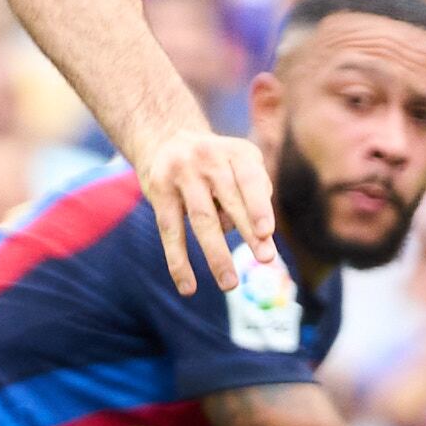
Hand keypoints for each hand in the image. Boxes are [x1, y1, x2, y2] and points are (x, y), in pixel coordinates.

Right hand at [129, 125, 279, 294]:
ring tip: (229, 284)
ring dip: (216, 254)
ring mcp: (182, 174)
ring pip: (202, 219)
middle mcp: (209, 158)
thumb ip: (255, 193)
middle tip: (265, 260)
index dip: (258, 205)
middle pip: (230, 200)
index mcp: (236, 152)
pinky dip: (179, 262)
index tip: (267, 233)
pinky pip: (170, 231)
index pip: (250, 179)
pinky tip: (188, 287)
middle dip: (247, 232)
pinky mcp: (158, 191)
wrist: (166, 138)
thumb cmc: (217, 163)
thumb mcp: (240, 163)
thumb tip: (260, 236)